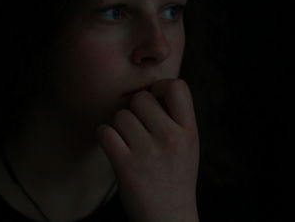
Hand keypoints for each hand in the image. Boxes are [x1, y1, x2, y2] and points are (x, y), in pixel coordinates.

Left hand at [96, 78, 199, 221]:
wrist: (168, 216)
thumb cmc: (176, 176)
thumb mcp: (189, 145)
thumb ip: (176, 117)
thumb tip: (152, 89)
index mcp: (189, 131)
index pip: (177, 86)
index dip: (160, 87)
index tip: (155, 100)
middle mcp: (170, 138)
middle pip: (140, 98)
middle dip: (135, 109)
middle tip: (139, 127)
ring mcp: (147, 152)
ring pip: (120, 115)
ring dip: (119, 126)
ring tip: (129, 142)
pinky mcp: (125, 166)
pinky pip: (105, 132)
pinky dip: (105, 136)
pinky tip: (114, 146)